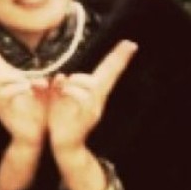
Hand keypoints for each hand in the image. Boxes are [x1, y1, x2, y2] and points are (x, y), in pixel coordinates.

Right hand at [0, 32, 48, 149]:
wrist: (33, 138)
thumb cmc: (37, 117)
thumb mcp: (43, 96)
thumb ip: (45, 84)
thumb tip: (57, 74)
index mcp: (7, 84)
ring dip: (10, 74)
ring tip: (25, 79)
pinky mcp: (3, 108)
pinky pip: (7, 92)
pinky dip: (18, 88)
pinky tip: (29, 88)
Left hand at [47, 40, 137, 156]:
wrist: (65, 145)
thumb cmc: (62, 121)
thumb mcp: (60, 100)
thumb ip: (62, 87)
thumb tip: (61, 76)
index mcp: (94, 95)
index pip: (109, 73)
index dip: (119, 58)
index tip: (130, 43)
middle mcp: (98, 102)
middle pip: (98, 77)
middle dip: (79, 77)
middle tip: (62, 88)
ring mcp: (94, 110)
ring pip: (90, 85)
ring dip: (72, 84)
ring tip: (60, 93)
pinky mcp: (86, 117)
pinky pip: (81, 97)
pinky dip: (69, 92)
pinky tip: (61, 94)